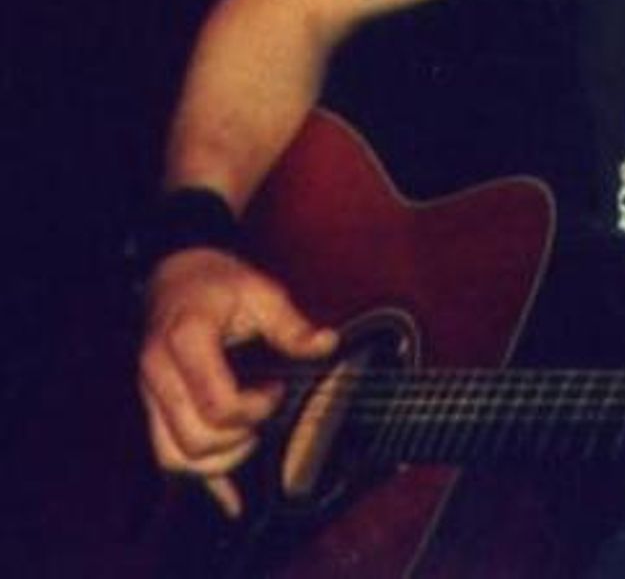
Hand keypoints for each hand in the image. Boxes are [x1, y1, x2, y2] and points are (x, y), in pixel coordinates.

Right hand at [138, 247, 336, 517]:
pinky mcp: (153, 409)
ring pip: (174, 458)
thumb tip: (326, 345)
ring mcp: (150, 395)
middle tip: (266, 411)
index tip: (277, 390)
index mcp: (186, 341)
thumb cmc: (216, 282)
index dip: (255, 408)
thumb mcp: (260, 291)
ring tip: (250, 435)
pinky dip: (199, 479)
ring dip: (218, 461)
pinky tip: (230, 498)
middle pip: (195, 439)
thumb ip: (291, 324)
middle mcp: (159, 374)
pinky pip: (167, 457)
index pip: (216, 403)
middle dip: (239, 438)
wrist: (174, 274)